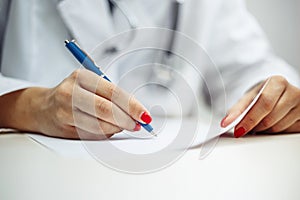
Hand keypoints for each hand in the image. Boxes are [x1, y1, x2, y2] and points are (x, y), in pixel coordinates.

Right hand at [0, 69, 151, 139]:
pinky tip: (109, 129)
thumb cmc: (74, 95)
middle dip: (127, 120)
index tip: (145, 116)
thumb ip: (112, 97)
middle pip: (106, 109)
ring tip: (124, 126)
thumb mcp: (91, 86)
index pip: (113, 92)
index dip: (132, 106)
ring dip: (117, 128)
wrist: (42, 107)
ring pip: (100, 124)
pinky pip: (92, 134)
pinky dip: (106, 134)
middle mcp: (71, 92)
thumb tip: (136, 114)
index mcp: (82, 76)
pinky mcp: (64, 126)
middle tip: (138, 125)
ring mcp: (65, 110)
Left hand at [221, 76, 299, 137]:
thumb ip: (237, 109)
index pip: (264, 103)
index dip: (249, 119)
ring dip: (263, 130)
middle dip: (254, 126)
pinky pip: (285, 133)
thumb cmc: (262, 95)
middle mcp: (294, 92)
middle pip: (270, 118)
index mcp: (278, 82)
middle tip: (245, 128)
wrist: (278, 94)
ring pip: (277, 128)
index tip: (238, 129)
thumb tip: (227, 122)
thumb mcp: (248, 97)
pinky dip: (273, 132)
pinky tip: (270, 125)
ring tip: (258, 123)